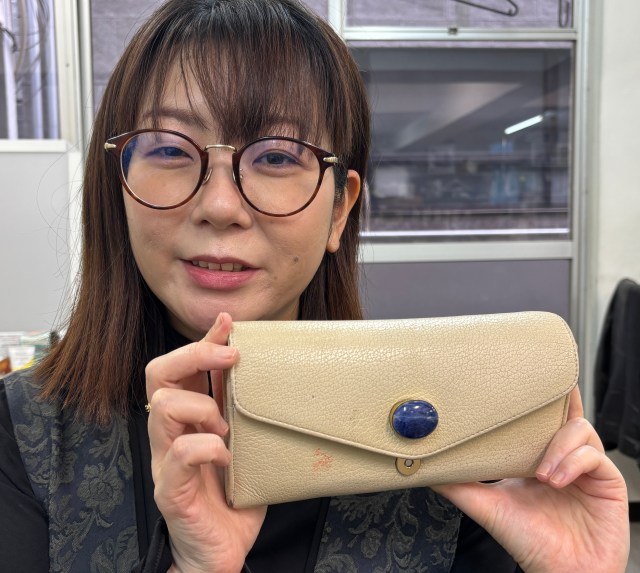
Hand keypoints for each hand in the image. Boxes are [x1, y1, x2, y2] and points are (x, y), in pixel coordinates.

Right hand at [146, 312, 265, 572]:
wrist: (222, 551)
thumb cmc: (233, 495)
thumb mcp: (242, 441)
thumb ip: (240, 409)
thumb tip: (255, 370)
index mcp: (186, 420)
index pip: (179, 368)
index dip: (201, 342)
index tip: (227, 324)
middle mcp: (169, 434)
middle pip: (158, 375)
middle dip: (194, 356)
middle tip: (229, 359)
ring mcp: (166, 461)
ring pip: (163, 407)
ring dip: (202, 406)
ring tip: (226, 426)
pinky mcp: (172, 490)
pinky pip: (180, 453)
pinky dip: (207, 447)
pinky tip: (226, 458)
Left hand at [432, 387, 629, 572]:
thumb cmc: (527, 541)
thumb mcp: (486, 506)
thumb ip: (458, 484)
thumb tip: (424, 468)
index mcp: (535, 455)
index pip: (536, 417)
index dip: (530, 396)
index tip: (515, 377)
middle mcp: (561, 455)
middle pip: (563, 412)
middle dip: (553, 398)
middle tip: (538, 392)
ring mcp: (585, 466)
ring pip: (578, 428)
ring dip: (556, 445)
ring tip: (540, 473)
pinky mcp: (608, 481)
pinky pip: (594, 455)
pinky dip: (572, 461)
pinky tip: (555, 480)